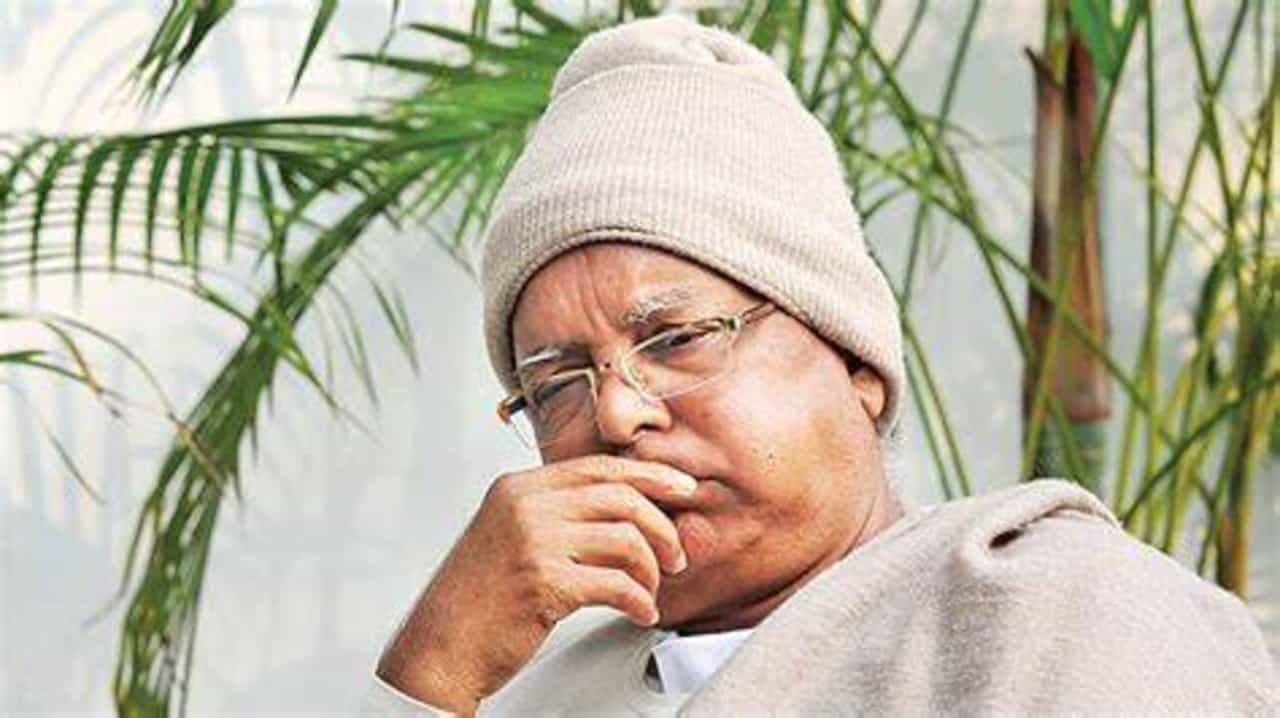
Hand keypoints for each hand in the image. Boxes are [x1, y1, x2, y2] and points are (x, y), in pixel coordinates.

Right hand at [375, 455, 695, 713]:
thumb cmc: (478, 600)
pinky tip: (641, 612)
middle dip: (662, 526)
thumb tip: (627, 511)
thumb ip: (557, 514)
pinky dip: (640, 601)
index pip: (600, 467)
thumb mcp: (510, 535)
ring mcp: (534, 542)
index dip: (650, 475)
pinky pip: (618, 584)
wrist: (438, 648)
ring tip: (652, 589)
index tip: (683, 488)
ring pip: (626, 539)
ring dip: (651, 568)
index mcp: (518, 488)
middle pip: (622, 497)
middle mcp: (526, 506)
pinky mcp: (545, 583)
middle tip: (676, 555)